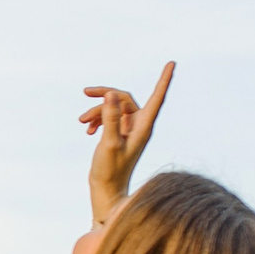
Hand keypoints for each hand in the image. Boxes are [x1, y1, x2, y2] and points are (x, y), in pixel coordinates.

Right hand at [79, 62, 176, 224]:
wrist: (106, 190)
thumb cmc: (110, 171)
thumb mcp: (108, 143)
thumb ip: (110, 118)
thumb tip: (110, 95)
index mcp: (143, 127)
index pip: (157, 97)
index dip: (164, 79)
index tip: (172, 63)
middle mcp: (139, 126)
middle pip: (124, 98)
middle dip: (105, 96)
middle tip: (85, 92)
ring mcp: (129, 130)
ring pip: (114, 108)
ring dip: (97, 111)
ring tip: (82, 122)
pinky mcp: (119, 134)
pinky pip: (109, 118)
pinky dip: (97, 120)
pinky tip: (87, 130)